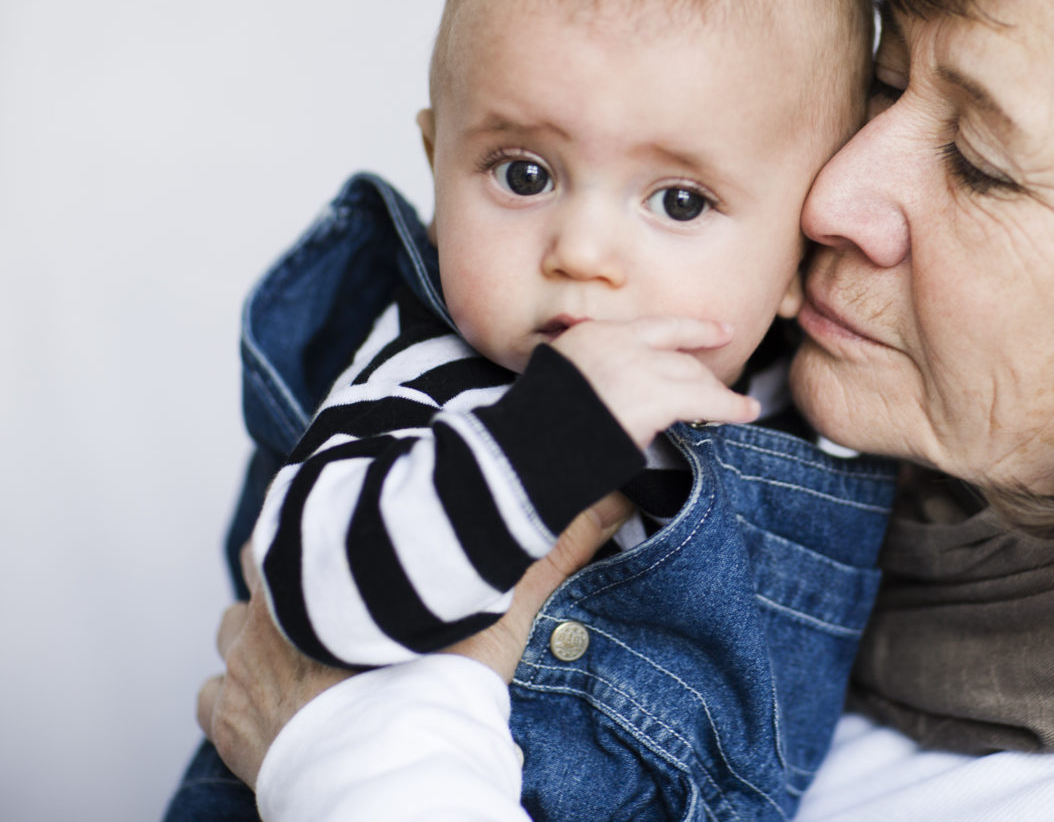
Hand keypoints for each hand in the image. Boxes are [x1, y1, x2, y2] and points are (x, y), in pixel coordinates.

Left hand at [196, 493, 632, 786]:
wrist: (395, 780)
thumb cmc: (440, 691)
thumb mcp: (504, 604)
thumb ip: (555, 545)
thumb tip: (617, 494)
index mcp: (321, 566)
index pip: (302, 507)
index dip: (329, 514)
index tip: (355, 528)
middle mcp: (268, 608)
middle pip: (265, 563)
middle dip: (295, 572)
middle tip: (341, 593)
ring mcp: (242, 669)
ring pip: (233, 628)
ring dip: (262, 632)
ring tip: (310, 647)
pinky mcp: (230, 727)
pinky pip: (215, 699)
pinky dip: (237, 697)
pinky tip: (275, 705)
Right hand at [552, 317, 759, 448]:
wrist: (529, 443)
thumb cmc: (538, 425)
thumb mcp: (558, 381)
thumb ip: (588, 375)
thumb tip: (609, 393)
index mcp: (595, 336)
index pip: (655, 327)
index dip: (693, 330)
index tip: (719, 330)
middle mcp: (620, 343)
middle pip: (678, 354)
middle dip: (703, 371)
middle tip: (722, 385)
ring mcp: (639, 367)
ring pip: (693, 375)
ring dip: (715, 392)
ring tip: (737, 404)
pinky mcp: (655, 396)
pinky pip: (705, 399)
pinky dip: (731, 405)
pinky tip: (746, 410)